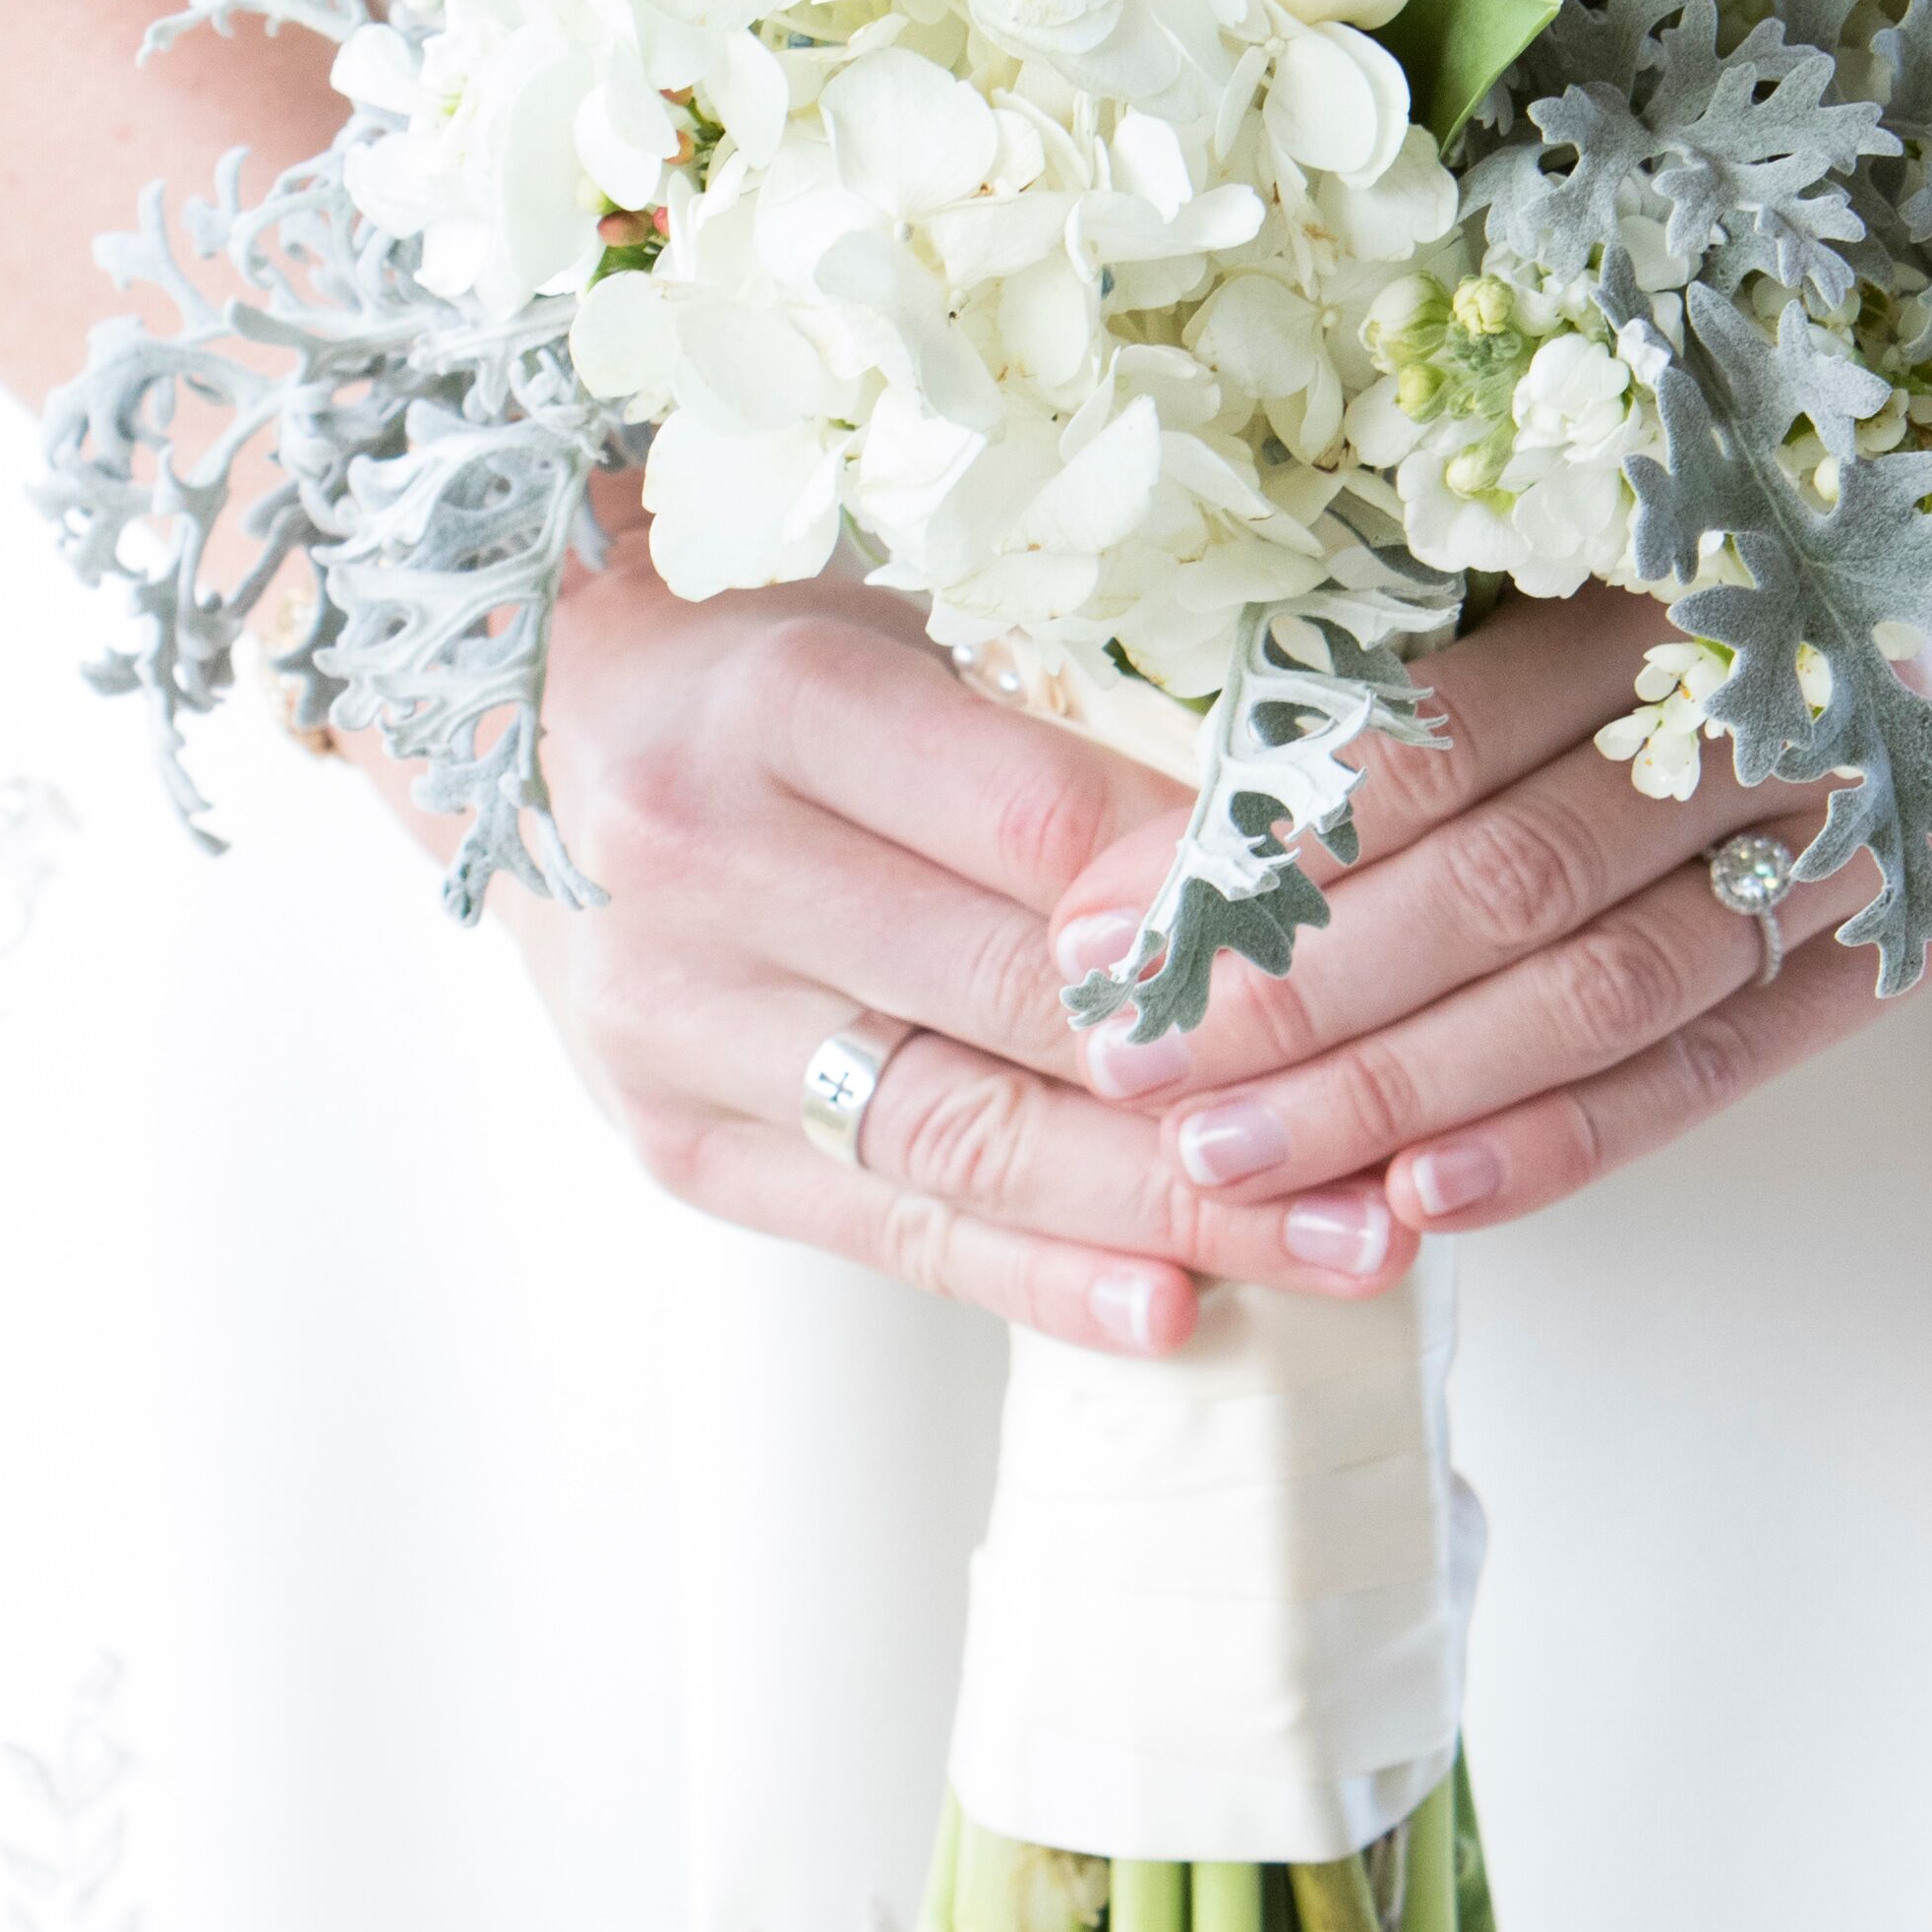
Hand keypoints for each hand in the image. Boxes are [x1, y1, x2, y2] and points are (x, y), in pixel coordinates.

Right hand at [466, 525, 1418, 1351]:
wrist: (517, 724)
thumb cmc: (757, 657)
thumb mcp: (899, 625)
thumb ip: (1063, 725)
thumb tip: (1301, 849)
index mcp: (779, 700)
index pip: (1041, 822)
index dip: (1218, 901)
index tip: (1388, 944)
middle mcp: (707, 865)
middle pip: (1018, 1001)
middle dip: (1235, 1082)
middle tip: (1414, 1133)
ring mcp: (677, 1023)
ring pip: (965, 1138)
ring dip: (1169, 1209)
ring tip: (1346, 1248)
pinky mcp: (679, 1144)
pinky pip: (884, 1229)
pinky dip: (1035, 1277)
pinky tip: (1168, 1306)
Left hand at [1060, 583, 1931, 1240]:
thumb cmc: (1779, 517)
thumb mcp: (1623, 501)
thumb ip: (1452, 605)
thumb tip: (1211, 739)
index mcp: (1675, 583)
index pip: (1443, 737)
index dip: (1267, 841)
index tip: (1112, 915)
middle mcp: (1768, 719)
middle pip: (1504, 888)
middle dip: (1297, 995)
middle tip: (1129, 1061)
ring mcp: (1848, 851)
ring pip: (1594, 999)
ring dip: (1400, 1092)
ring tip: (1228, 1158)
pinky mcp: (1893, 954)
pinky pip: (1707, 1072)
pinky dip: (1564, 1142)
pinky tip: (1425, 1198)